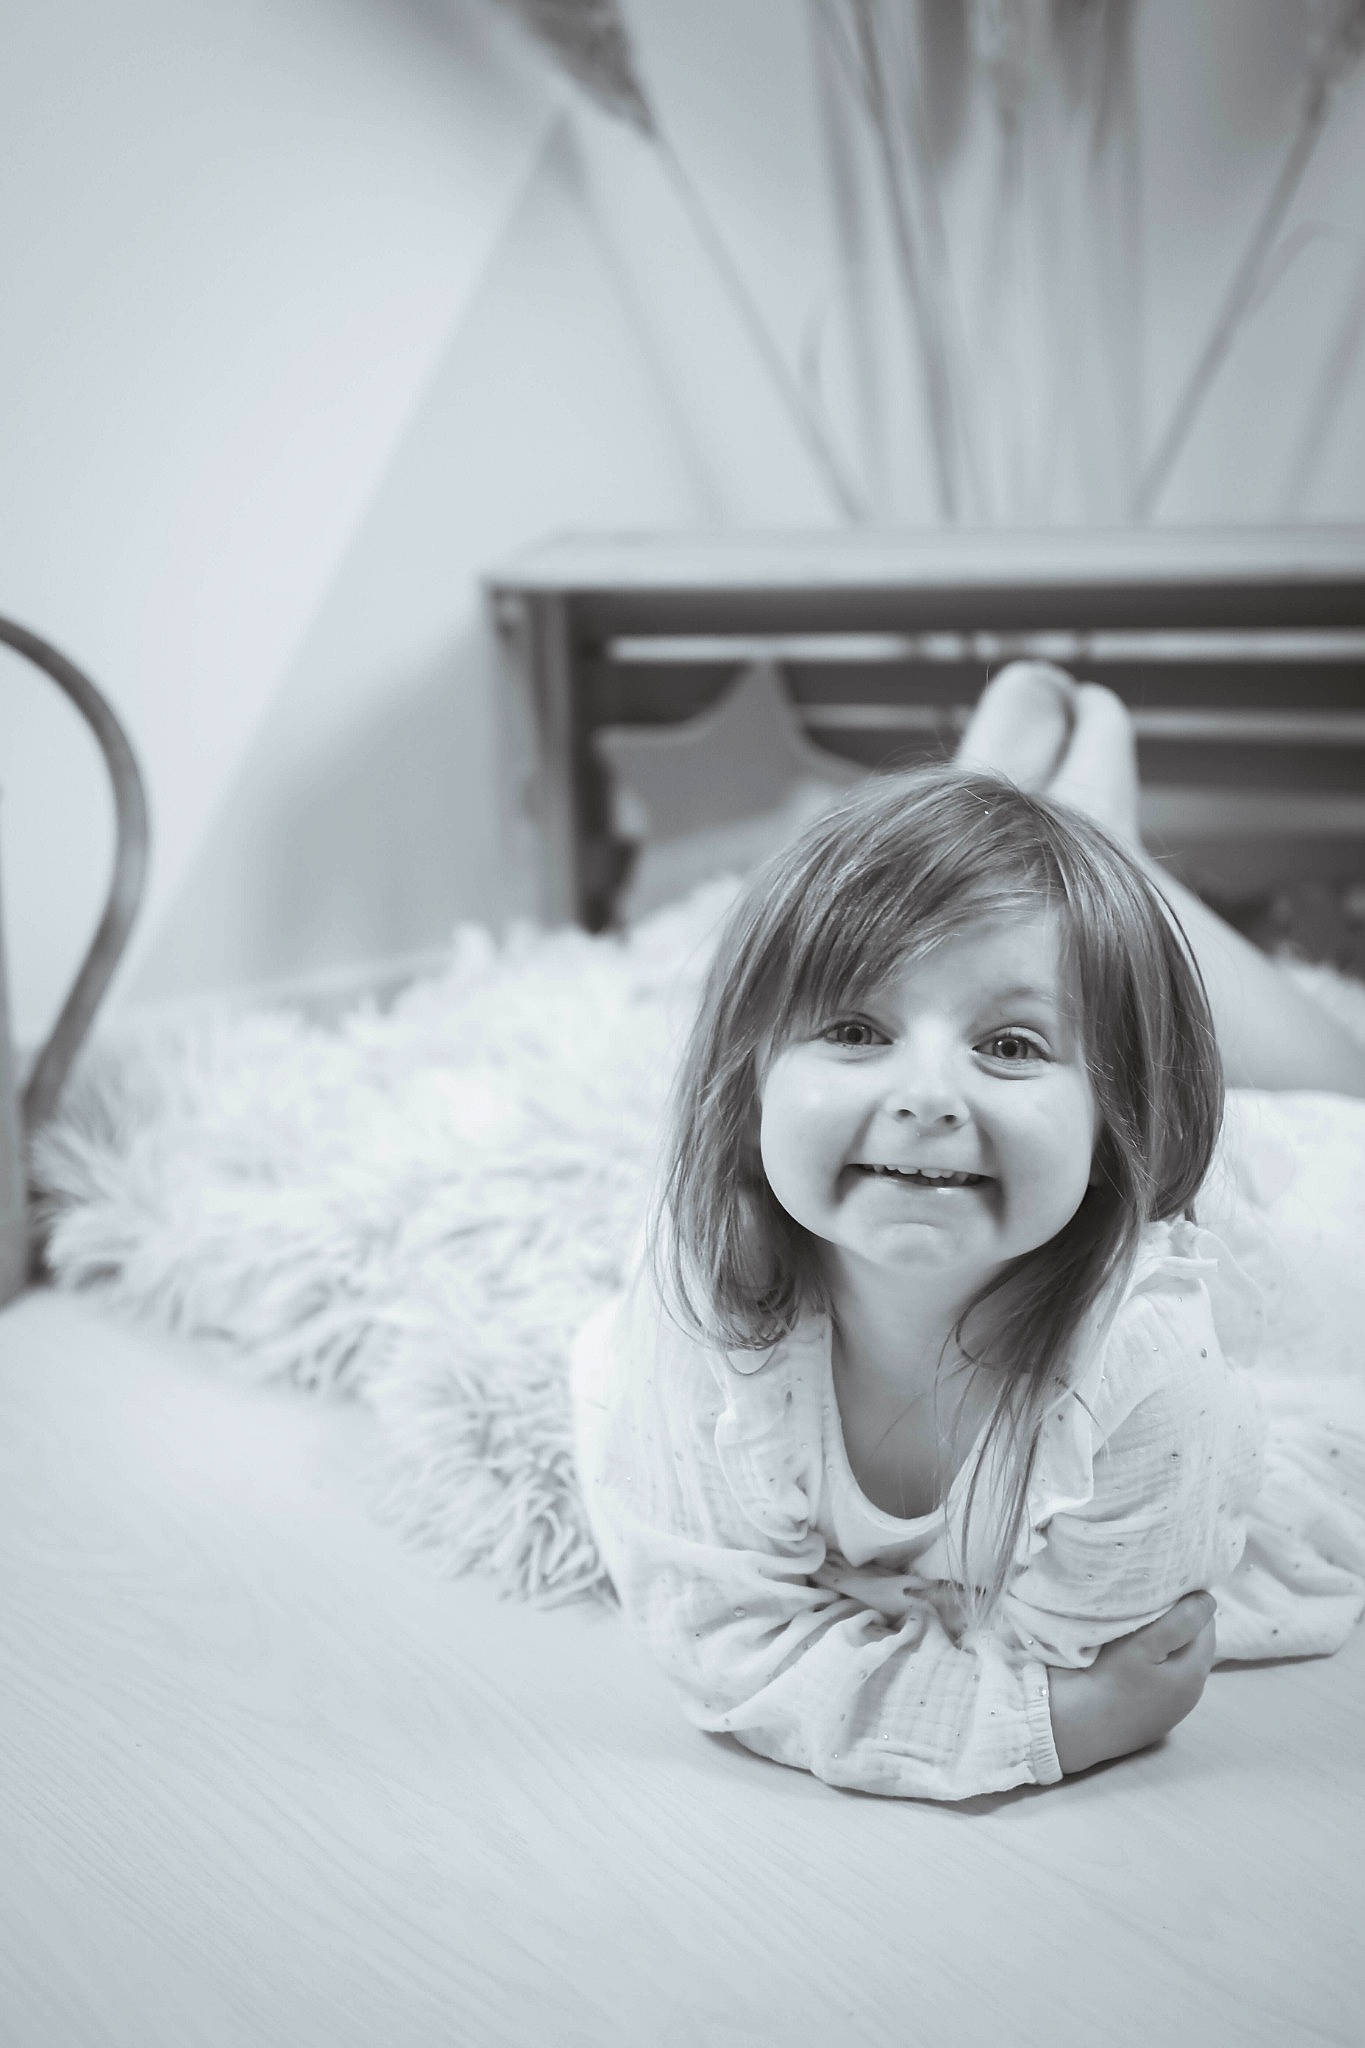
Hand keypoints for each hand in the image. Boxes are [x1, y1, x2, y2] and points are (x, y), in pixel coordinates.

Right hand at [1047, 1591, 1217, 1776]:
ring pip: (1178, 1664)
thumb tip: (1208, 1599)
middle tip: (1150, 1604)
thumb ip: (1181, 1621)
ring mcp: (1171, 1710)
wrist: (1077, 1725)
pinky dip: (1154, 1665)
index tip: (1163, 1590)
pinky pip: (1162, 1681)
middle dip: (1180, 1623)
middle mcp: (1191, 1695)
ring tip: (1139, 1628)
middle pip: (1194, 1646)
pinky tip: (1132, 1661)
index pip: (1206, 1626)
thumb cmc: (1109, 1679)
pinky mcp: (1152, 1718)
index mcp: (1195, 1674)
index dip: (1189, 1605)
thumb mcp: (1145, 1643)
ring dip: (1166, 1644)